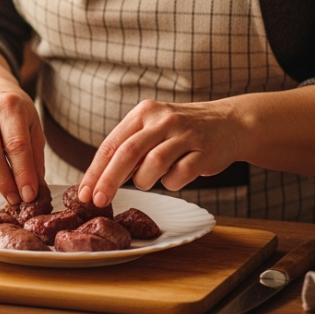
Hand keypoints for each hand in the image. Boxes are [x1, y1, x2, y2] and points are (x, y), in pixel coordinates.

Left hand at [76, 99, 241, 207]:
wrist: (230, 123)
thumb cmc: (182, 132)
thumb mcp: (154, 128)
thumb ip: (130, 149)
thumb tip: (99, 181)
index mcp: (144, 112)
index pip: (112, 144)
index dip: (95, 171)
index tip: (84, 193)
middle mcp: (163, 119)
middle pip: (127, 153)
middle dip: (108, 180)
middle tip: (98, 201)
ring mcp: (185, 134)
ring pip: (153, 165)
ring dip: (145, 180)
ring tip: (148, 180)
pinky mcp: (204, 152)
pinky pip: (179, 175)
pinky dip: (172, 182)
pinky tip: (175, 176)